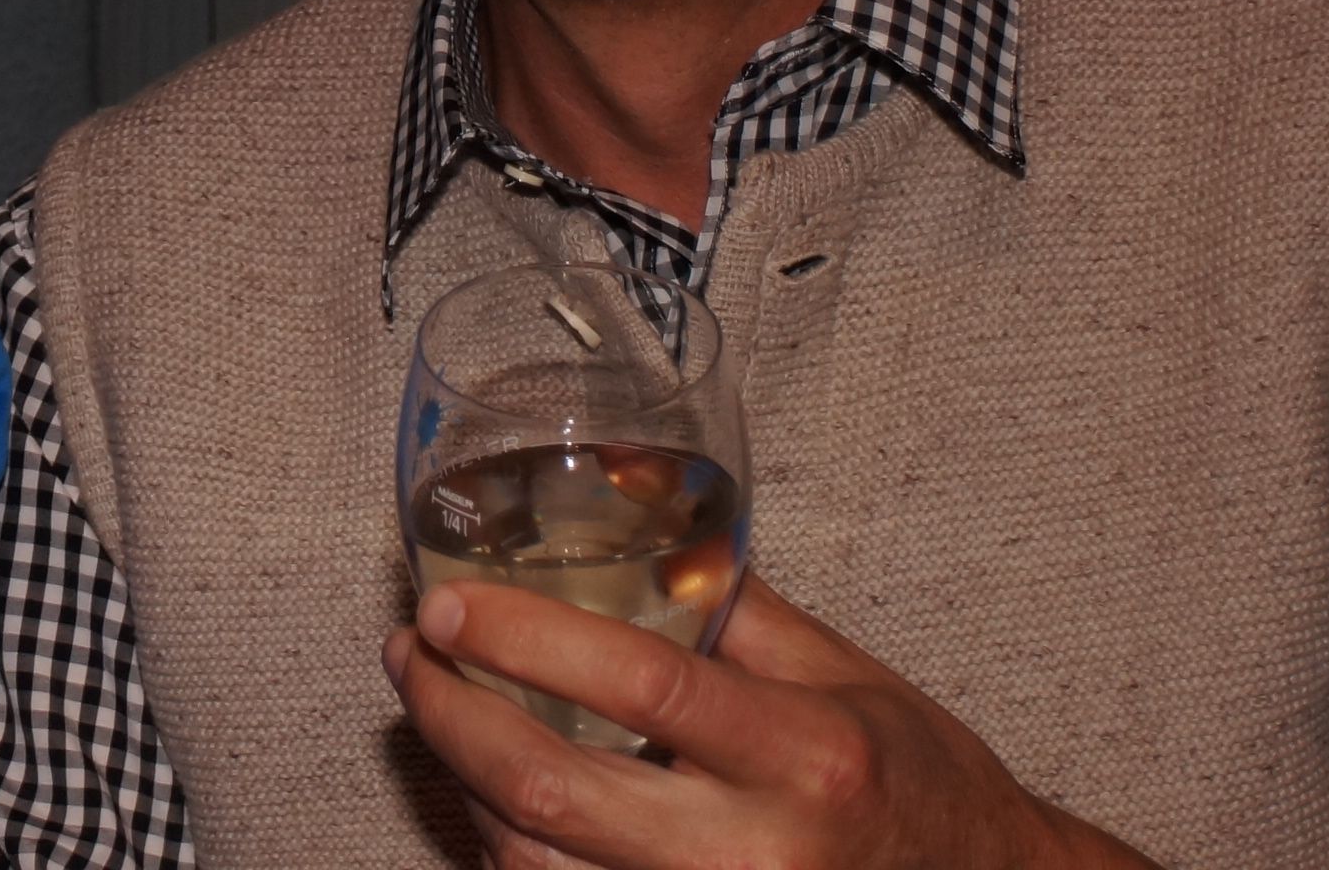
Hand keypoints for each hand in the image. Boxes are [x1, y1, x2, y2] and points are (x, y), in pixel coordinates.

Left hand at [383, 576, 1162, 869]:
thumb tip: (629, 497)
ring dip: (464, 786)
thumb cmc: (915, 781)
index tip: (452, 603)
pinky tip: (490, 795)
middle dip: (454, 717)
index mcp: (804, 756)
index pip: (641, 684)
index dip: (528, 640)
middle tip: (413, 653)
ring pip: (537, 865)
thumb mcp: (844, 674)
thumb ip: (730, 599)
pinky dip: (509, 849)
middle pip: (556, 794)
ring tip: (439, 710)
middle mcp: (755, 855)